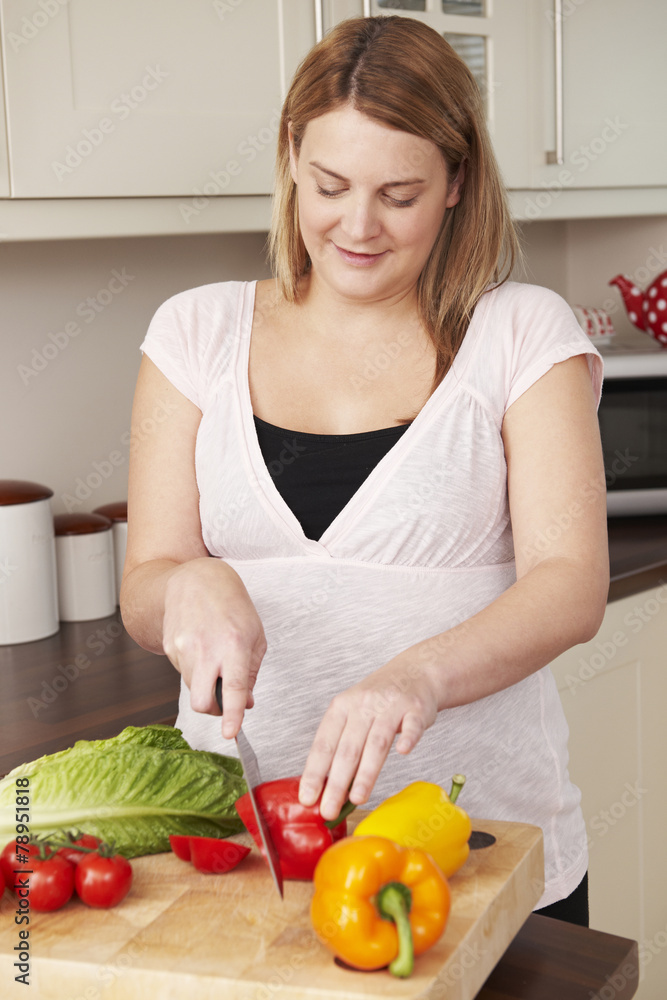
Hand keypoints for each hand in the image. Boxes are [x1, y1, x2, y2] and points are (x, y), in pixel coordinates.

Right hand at [162, 558, 266, 738]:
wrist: (196, 580)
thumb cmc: (231, 604)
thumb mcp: (254, 635)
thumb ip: (251, 673)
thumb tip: (246, 704)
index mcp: (233, 644)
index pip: (234, 687)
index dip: (233, 715)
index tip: (231, 733)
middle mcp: (206, 648)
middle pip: (202, 701)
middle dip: (214, 710)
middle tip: (224, 702)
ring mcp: (184, 648)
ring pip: (193, 689)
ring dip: (205, 686)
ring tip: (214, 660)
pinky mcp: (170, 647)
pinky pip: (183, 673)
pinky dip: (195, 670)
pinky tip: (201, 648)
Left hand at [298, 652, 438, 820]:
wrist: (415, 672)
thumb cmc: (379, 700)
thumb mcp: (353, 714)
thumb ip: (342, 746)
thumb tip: (325, 789)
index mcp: (342, 707)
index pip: (324, 744)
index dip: (314, 772)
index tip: (307, 798)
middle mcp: (363, 705)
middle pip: (347, 748)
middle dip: (336, 783)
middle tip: (329, 810)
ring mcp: (390, 706)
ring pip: (375, 742)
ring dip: (366, 773)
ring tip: (356, 799)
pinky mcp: (416, 708)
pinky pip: (411, 725)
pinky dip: (407, 738)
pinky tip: (403, 752)